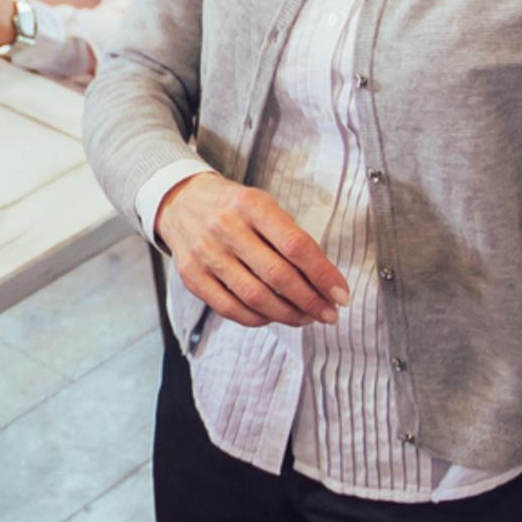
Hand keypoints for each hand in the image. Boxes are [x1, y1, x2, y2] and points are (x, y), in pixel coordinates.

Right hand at [154, 173, 347, 328]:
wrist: (180, 202)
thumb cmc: (233, 207)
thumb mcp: (263, 205)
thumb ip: (290, 237)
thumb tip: (324, 280)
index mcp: (252, 205)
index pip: (296, 246)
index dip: (323, 274)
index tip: (341, 294)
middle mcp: (227, 228)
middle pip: (278, 275)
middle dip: (311, 301)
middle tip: (329, 314)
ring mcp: (206, 254)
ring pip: (255, 297)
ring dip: (287, 314)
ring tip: (305, 318)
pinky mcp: (192, 276)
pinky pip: (230, 308)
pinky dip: (257, 319)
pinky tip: (273, 318)